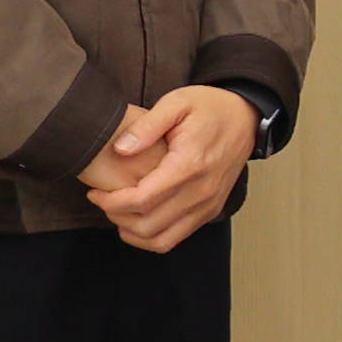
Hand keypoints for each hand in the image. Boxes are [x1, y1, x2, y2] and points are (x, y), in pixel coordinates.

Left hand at [80, 86, 257, 253]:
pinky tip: (137, 221)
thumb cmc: (210, 108)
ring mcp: (207, 205)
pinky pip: (175, 238)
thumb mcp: (177, 102)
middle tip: (102, 200)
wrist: (246, 118)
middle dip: (116, 216)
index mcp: (189, 165)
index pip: (142, 199)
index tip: (95, 193)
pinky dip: (150, 238)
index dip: (111, 202)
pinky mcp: (210, 211)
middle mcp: (201, 192)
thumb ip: (146, 126)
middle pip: (147, 224)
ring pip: (160, 239)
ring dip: (131, 232)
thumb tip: (120, 149)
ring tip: (118, 212)